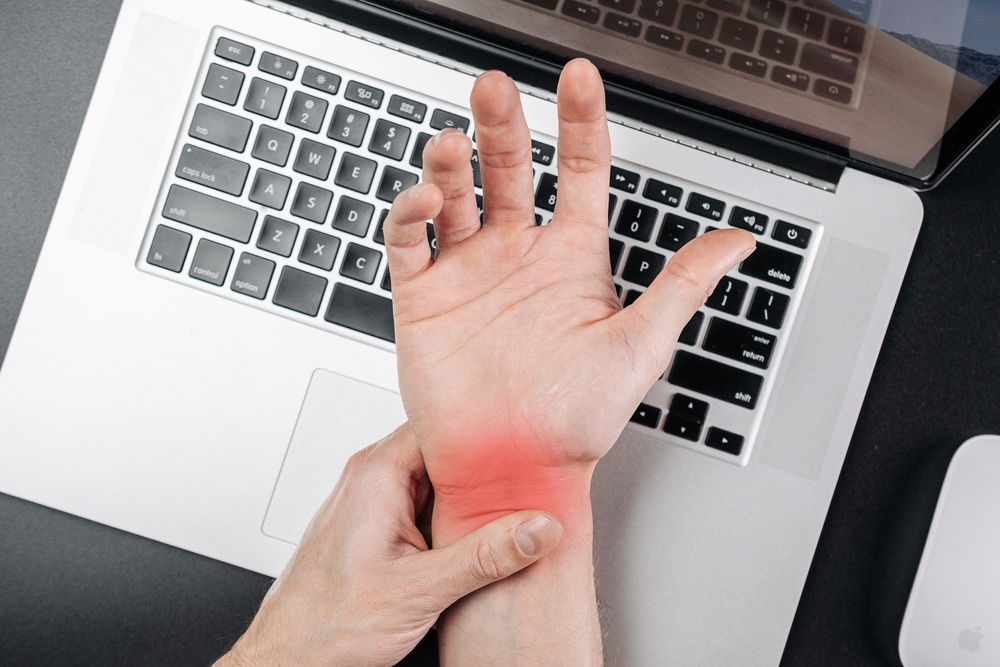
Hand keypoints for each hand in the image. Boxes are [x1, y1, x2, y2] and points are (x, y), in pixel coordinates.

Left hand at [213, 425, 562, 666]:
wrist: (290, 656)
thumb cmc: (327, 623)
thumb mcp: (420, 590)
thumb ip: (485, 556)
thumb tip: (535, 529)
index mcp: (376, 474)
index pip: (440, 422)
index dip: (483, 431)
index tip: (519, 446)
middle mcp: (370, 478)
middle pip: (441, 450)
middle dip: (481, 468)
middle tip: (520, 487)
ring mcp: (372, 499)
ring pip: (433, 478)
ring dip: (465, 497)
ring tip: (501, 514)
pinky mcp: (376, 523)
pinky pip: (420, 502)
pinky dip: (447, 516)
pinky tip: (469, 538)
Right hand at [384, 59, 755, 542]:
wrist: (516, 468)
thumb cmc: (577, 419)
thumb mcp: (642, 345)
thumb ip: (685, 284)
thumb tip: (740, 240)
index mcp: (573, 258)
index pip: (581, 170)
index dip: (581, 120)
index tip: (579, 76)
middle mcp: (520, 256)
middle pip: (509, 168)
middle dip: (502, 123)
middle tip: (494, 86)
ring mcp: (470, 273)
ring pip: (456, 196)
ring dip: (450, 163)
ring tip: (451, 143)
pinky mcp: (424, 299)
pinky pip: (410, 244)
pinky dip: (410, 216)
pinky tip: (423, 202)